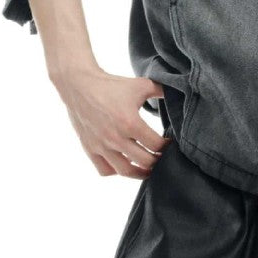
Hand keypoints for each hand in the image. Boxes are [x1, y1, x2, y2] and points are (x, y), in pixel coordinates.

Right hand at [53, 68, 170, 178]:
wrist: (80, 85)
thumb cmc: (111, 85)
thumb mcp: (140, 85)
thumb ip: (161, 90)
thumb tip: (178, 92)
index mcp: (130, 123)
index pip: (156, 145)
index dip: (167, 146)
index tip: (170, 143)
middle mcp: (115, 138)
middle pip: (145, 161)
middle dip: (157, 160)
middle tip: (162, 156)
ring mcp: (101, 146)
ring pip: (126, 171)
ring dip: (140, 172)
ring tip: (148, 169)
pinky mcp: (90, 149)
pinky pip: (105, 170)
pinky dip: (116, 171)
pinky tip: (124, 163)